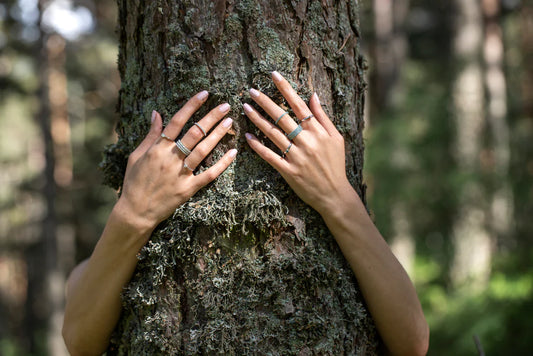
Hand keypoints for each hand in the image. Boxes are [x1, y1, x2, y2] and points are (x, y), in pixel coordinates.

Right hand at [116, 91, 236, 232]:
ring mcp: (180, 174)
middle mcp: (170, 159)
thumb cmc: (134, 182)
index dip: (191, 106)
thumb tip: (157, 112)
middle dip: (211, 117)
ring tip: (230, 122)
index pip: (176, 121)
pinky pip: (209, 175)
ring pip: (203, 150)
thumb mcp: (137, 155)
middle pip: (194, 133)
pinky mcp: (189, 189)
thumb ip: (150, 135)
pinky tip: (233, 153)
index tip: (204, 94)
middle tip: (225, 106)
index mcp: (157, 148)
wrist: (135, 212)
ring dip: (218, 135)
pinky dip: (222, 164)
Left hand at [243, 72, 352, 214]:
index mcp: (317, 131)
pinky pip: (270, 156)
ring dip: (257, 120)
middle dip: (265, 101)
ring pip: (272, 134)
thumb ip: (323, 116)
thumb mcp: (336, 138)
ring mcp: (296, 156)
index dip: (285, 88)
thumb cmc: (336, 164)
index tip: (273, 75)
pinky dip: (258, 147)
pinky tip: (248, 136)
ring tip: (245, 108)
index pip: (298, 104)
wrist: (335, 194)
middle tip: (250, 90)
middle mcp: (306, 141)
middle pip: (281, 116)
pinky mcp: (288, 171)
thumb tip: (313, 95)